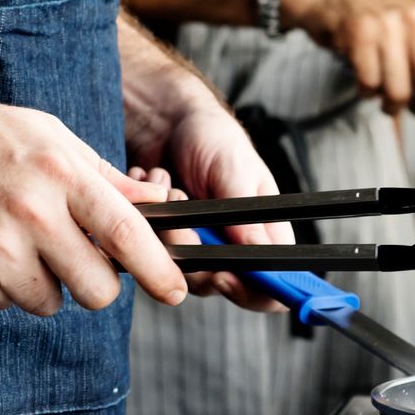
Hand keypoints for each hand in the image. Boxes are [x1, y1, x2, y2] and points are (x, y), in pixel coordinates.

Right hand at [0, 87, 187, 316]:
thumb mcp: (48, 135)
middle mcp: (32, 215)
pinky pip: (8, 303)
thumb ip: (102, 175)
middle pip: (97, 288)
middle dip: (99, 286)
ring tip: (20, 242)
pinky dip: (6, 286)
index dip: (160, 269)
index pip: (127, 233)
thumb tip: (156, 206)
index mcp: (60, 173)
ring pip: (51, 302)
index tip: (177, 290)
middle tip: (85, 267)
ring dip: (47, 284)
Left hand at [134, 99, 295, 313]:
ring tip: (168, 186)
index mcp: (263, 235)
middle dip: (193, 253)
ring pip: (176, 270)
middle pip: (215, 285)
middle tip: (181, 211)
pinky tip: (151, 184)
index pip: (269, 286)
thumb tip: (260, 255)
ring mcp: (194, 248)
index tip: (223, 274)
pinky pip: (145, 252)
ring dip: (168, 228)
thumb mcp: (234, 170)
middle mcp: (230, 248)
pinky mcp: (162, 242)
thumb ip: (244, 214)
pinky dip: (145, 218)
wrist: (168, 122)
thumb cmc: (213, 139)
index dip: (251, 292)